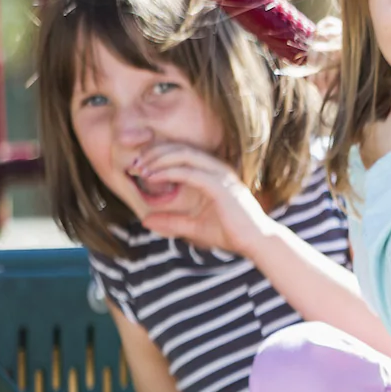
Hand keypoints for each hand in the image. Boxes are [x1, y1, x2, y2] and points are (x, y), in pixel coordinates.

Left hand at [131, 143, 273, 254]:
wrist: (256, 243)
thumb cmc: (231, 233)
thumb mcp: (194, 227)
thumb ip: (172, 221)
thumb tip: (145, 221)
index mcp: (214, 173)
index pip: (183, 153)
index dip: (158, 155)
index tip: (139, 167)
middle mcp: (218, 168)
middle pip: (180, 148)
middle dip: (154, 153)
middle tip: (134, 165)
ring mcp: (220, 175)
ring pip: (183, 155)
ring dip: (158, 159)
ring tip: (140, 169)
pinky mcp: (220, 186)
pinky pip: (188, 172)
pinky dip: (168, 172)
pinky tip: (152, 178)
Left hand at [359, 94, 390, 166]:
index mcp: (365, 124)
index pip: (375, 114)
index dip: (387, 113)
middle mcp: (361, 139)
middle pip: (374, 130)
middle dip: (385, 129)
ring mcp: (365, 156)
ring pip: (375, 145)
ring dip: (384, 144)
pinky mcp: (371, 169)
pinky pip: (379, 158)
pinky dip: (385, 156)